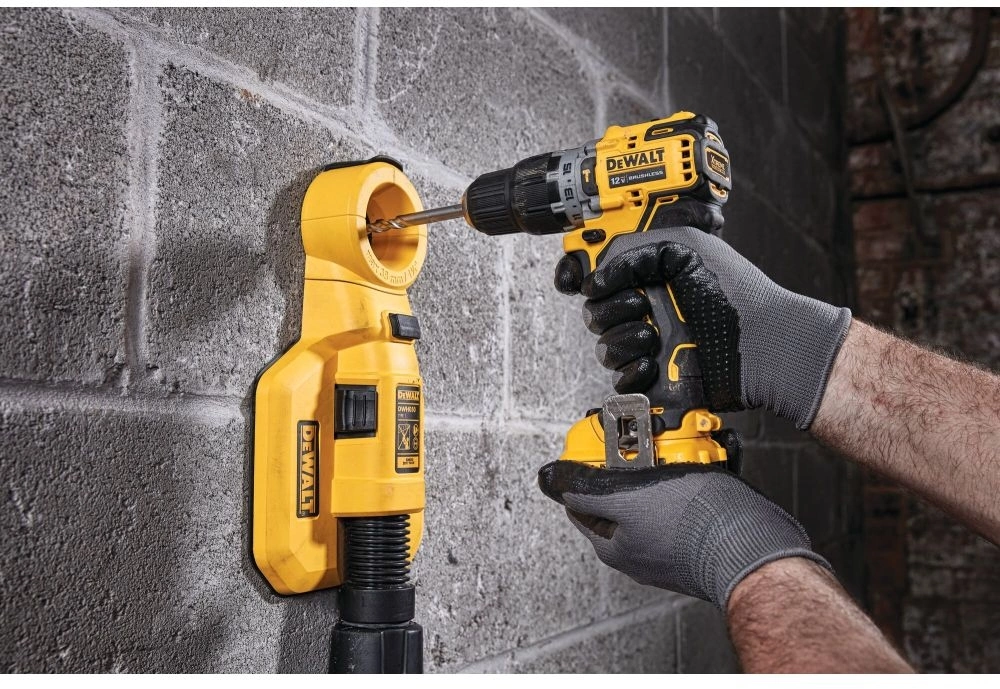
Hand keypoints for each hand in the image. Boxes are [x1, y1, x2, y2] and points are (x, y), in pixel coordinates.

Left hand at [537, 460, 830, 609]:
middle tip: (646, 433)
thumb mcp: (627, 499)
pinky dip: (697, 469)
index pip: (581, 500)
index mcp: (615, 545)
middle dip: (633, 457)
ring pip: (659, 488)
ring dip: (668, 459)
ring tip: (681, 439)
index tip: (598, 438)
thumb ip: (584, 489)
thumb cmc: (694, 525)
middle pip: (623, 491)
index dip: (585, 466)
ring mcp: (673, 540)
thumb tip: (546, 477)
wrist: (757, 545)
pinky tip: (708, 452)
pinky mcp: (705, 530)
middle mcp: (640, 548)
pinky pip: (693, 492)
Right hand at [554, 227, 851, 429]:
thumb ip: (634, 252)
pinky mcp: (655, 379)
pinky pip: (621, 381)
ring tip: (652, 335)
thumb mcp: (684, 249)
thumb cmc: (736, 295)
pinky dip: (632, 372)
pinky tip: (653, 363)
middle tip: (641, 304)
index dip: (583, 278)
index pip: (600, 277)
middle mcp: (647, 311)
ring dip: (621, 341)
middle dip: (609, 309)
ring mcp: (649, 346)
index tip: (582, 281)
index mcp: (650, 278)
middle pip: (594, 313)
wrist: (763, 344)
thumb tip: (597, 276)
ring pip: (603, 348)